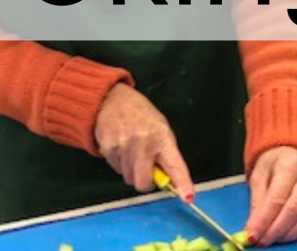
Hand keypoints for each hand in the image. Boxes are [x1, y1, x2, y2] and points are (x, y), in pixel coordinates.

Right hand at [94, 84, 194, 199]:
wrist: (113, 100)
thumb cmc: (141, 115)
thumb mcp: (161, 128)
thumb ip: (165, 153)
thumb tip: (170, 180)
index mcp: (162, 137)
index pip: (175, 165)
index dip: (183, 183)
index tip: (188, 197)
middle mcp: (144, 143)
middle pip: (144, 182)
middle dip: (145, 181)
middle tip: (145, 169)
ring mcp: (124, 146)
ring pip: (128, 178)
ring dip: (131, 170)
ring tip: (131, 150)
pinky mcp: (108, 148)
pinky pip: (116, 169)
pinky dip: (119, 163)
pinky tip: (121, 146)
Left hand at [244, 147, 296, 246]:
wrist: (295, 147)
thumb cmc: (275, 159)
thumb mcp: (259, 173)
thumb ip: (256, 200)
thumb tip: (252, 226)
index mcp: (289, 165)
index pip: (276, 198)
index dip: (264, 220)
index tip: (252, 235)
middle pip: (293, 209)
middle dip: (275, 230)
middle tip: (261, 241)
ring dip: (288, 233)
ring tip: (273, 240)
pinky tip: (287, 235)